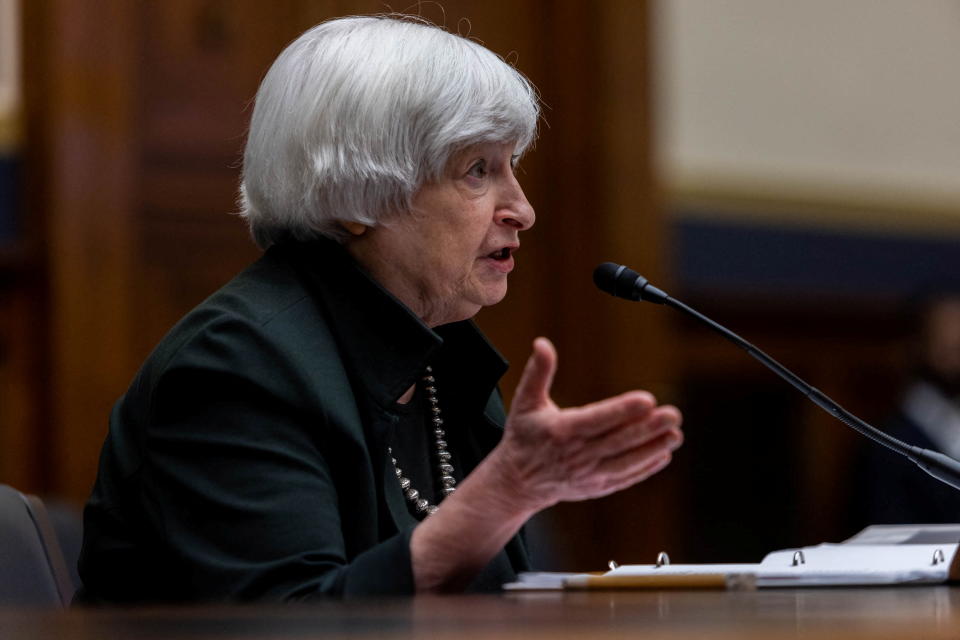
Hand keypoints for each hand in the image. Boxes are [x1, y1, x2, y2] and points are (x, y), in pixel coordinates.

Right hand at [492, 337, 682, 511]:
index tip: (647, 400)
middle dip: (648, 428)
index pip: (596, 419)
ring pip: (626, 462)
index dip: (622, 411)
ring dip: (652, 449)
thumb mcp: (524, 402)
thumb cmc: (523, 436)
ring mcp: (588, 474)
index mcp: (561, 431)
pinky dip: (645, 468)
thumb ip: (538, 372)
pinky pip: (624, 478)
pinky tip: (663, 455)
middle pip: (618, 441)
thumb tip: (542, 343)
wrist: (517, 482)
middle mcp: (576, 455)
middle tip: (673, 414)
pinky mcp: (596, 487)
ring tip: (675, 434)